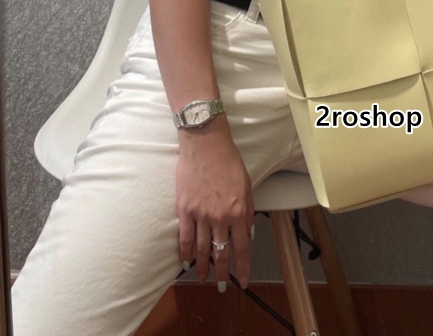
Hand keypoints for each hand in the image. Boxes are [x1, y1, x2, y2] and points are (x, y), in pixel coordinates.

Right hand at [176, 120, 254, 289]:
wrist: (206, 145)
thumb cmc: (229, 161)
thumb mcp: (247, 185)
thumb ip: (248, 211)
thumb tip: (247, 233)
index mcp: (238, 211)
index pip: (241, 247)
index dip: (242, 267)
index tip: (244, 281)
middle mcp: (220, 217)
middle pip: (220, 252)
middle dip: (222, 272)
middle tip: (222, 286)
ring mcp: (200, 214)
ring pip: (201, 248)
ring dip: (203, 267)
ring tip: (203, 278)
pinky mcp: (184, 209)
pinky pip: (184, 237)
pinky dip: (184, 252)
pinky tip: (186, 262)